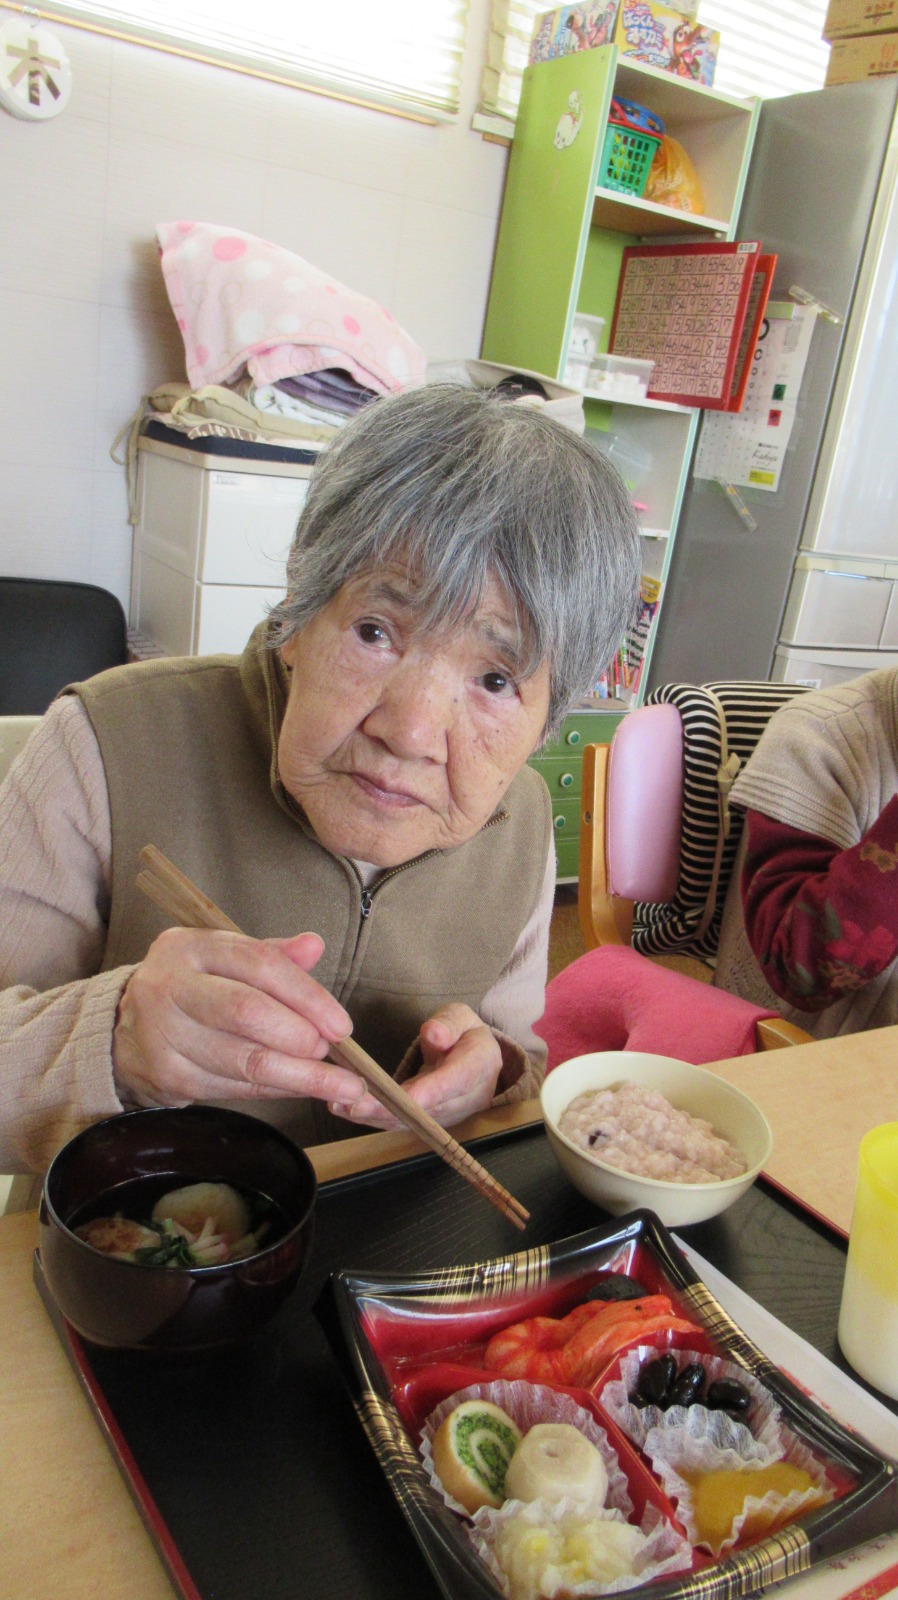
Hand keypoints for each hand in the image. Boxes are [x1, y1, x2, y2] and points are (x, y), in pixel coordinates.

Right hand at [113, 927, 365, 1109]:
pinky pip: (234, 1088)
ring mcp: (165, 1034)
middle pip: (247, 1012)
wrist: (122, 1030)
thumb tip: (314, 946)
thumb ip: (270, 954)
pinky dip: (275, 1090)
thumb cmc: (189, 989)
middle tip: (330, 1051)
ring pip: (244, 1059)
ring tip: (334, 1082)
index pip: (258, 963)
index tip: (340, 1024)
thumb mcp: (222, 958)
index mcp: (189, 947)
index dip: (306, 995)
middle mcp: (171, 986)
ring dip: (298, 1075)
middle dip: (300, 1036)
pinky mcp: (169, 1076)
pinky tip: (299, 1089)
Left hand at [329, 1003, 501, 1130]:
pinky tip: (346, 1110)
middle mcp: (468, 1098)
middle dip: (390, 1109)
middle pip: (428, 1109)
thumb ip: (449, 1023)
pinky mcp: (429, 1122)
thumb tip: (434, 1034)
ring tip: (342, 1106)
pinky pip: (402, 1124)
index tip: (404, 1097)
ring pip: (412, 1122)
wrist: (475, 1059)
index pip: (455, 1082)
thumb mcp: (462, 1017)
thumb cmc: (465, 1034)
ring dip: (376, 1116)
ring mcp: (449, 1115)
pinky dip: (374, 1119)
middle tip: (355, 1103)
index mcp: (480, 1065)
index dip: (430, 1091)